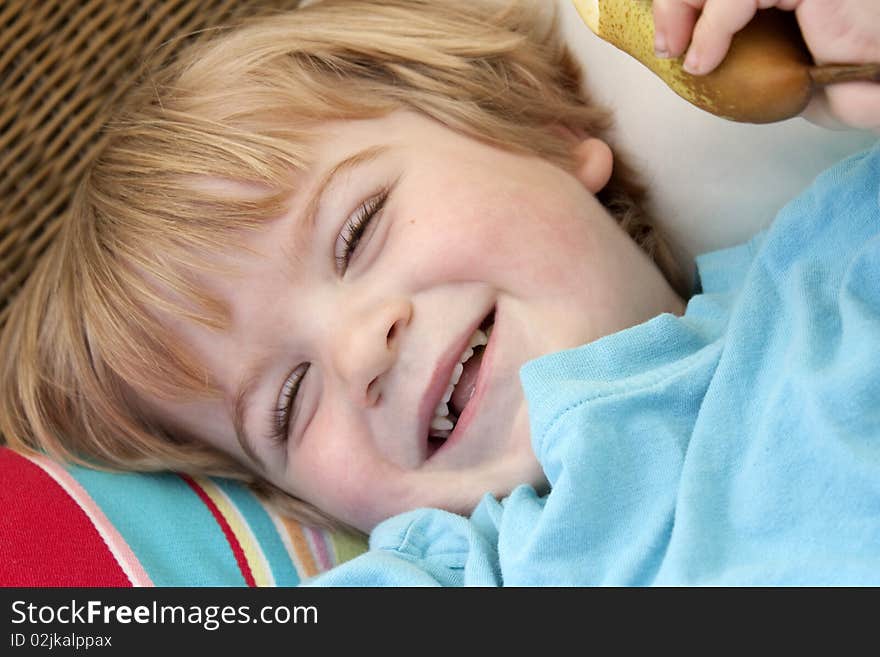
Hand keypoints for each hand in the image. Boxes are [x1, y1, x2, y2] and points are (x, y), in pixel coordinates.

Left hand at [651, 0, 879, 129]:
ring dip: (683, 10)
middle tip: (668, 46)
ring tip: (680, 52)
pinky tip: (703, 60)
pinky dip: (710, 28)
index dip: (680, 0)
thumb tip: (686, 51)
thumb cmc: (845, 76)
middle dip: (675, 2)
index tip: (669, 39)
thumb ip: (738, 47)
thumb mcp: (779, 64)